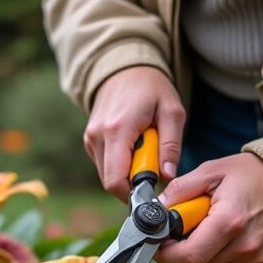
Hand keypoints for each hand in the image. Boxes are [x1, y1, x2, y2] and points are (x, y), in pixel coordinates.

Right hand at [84, 66, 185, 199]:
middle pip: (110, 182)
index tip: (154, 186)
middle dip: (133, 183)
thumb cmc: (152, 88)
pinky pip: (105, 165)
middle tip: (153, 165)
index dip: (134, 193)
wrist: (125, 69)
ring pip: (107, 176)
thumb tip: (168, 177)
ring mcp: (90, 139)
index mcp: (117, 130)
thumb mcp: (172, 112)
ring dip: (128, 173)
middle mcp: (97, 136)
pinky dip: (121, 165)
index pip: (115, 181)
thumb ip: (171, 146)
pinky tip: (134, 147)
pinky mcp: (89, 141)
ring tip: (145, 151)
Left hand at [156, 153, 262, 262]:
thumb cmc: (252, 173)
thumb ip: (181, 189)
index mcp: (229, 222)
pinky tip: (219, 233)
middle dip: (180, 251)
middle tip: (179, 229)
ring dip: (198, 252)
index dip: (166, 253)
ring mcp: (254, 255)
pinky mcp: (260, 260)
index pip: (187, 256)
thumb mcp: (212, 171)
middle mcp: (244, 245)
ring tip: (203, 226)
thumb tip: (159, 208)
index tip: (158, 241)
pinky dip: (214, 253)